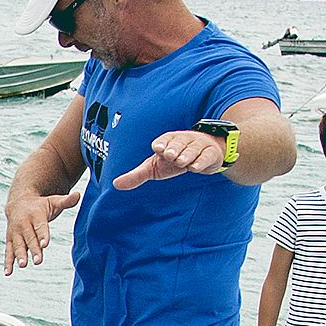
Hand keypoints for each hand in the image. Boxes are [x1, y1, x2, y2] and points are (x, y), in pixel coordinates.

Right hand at [3, 192, 80, 273]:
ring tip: (23, 265)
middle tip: (38, 261)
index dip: (42, 236)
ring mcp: (15, 232)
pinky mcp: (10, 240)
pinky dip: (8, 262)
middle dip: (33, 250)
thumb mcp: (53, 201)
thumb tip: (78, 195)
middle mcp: (23, 224)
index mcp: (35, 215)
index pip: (40, 227)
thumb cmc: (41, 204)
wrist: (18, 202)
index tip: (45, 245)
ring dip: (19, 256)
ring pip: (18, 245)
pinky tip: (8, 273)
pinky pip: (8, 251)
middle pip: (29, 239)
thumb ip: (65, 201)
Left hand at [112, 129, 226, 189]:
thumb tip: (115, 185)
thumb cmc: (175, 159)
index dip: (161, 144)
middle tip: (170, 155)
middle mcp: (183, 141)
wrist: (205, 154)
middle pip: (178, 143)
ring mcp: (198, 146)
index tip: (158, 149)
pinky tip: (194, 167)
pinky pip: (206, 156)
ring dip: (187, 155)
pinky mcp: (211, 154)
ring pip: (192, 149)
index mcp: (168, 141)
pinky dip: (201, 161)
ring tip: (181, 162)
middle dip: (174, 148)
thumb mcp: (154, 167)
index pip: (164, 140)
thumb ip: (137, 175)